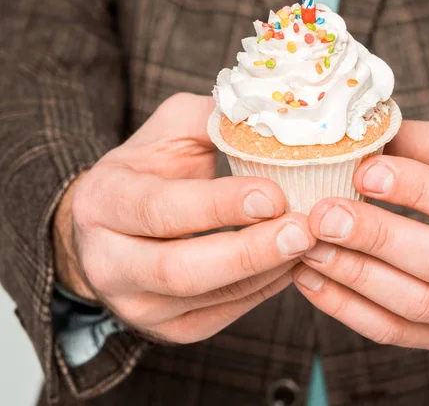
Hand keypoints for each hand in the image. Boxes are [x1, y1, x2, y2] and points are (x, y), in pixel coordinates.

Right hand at [53, 93, 315, 342]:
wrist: (117, 219)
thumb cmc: (152, 165)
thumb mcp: (173, 127)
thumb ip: (213, 120)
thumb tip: (271, 121)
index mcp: (104, 200)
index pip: (160, 208)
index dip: (218, 205)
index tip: (273, 195)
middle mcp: (107, 261)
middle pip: (179, 270)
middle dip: (249, 252)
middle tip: (301, 231)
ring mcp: (134, 303)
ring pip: (206, 299)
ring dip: (264, 272)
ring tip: (305, 242)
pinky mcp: (166, 326)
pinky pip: (220, 316)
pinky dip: (261, 291)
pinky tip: (288, 263)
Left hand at [293, 118, 428, 353]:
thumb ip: (426, 143)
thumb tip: (362, 139)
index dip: (416, 189)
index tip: (364, 171)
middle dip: (375, 238)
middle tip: (323, 215)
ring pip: (415, 306)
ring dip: (354, 277)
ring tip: (308, 246)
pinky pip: (399, 334)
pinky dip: (349, 310)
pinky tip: (313, 280)